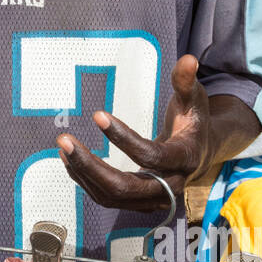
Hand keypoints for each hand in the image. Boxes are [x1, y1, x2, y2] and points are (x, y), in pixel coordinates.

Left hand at [56, 55, 210, 211]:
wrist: (197, 153)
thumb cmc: (192, 121)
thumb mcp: (193, 99)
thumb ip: (186, 82)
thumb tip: (188, 60)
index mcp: (184, 158)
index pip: (151, 155)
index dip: (122, 138)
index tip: (98, 115)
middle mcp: (170, 186)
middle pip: (124, 187)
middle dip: (90, 165)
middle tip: (64, 140)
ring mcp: (153, 199)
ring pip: (111, 196)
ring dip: (83, 173)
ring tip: (64, 147)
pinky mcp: (138, 202)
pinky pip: (107, 197)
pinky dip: (85, 180)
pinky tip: (70, 159)